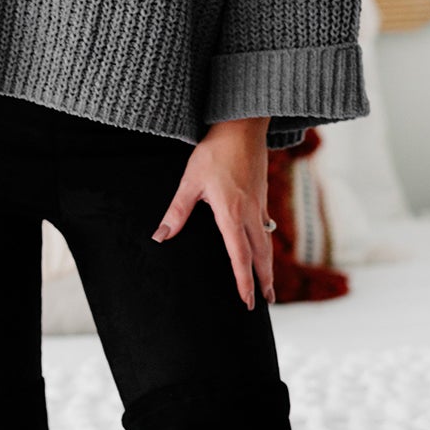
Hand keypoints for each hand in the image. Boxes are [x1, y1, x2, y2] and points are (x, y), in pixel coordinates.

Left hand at [152, 117, 275, 308]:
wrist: (242, 127)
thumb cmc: (215, 151)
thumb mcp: (190, 180)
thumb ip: (177, 210)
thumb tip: (160, 236)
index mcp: (231, 214)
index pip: (239, 256)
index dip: (244, 281)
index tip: (247, 301)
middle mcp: (250, 214)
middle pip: (261, 255)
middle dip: (264, 280)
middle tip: (266, 302)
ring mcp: (259, 205)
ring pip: (267, 243)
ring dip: (268, 265)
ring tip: (269, 284)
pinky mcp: (262, 196)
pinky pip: (266, 227)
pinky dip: (266, 245)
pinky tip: (263, 249)